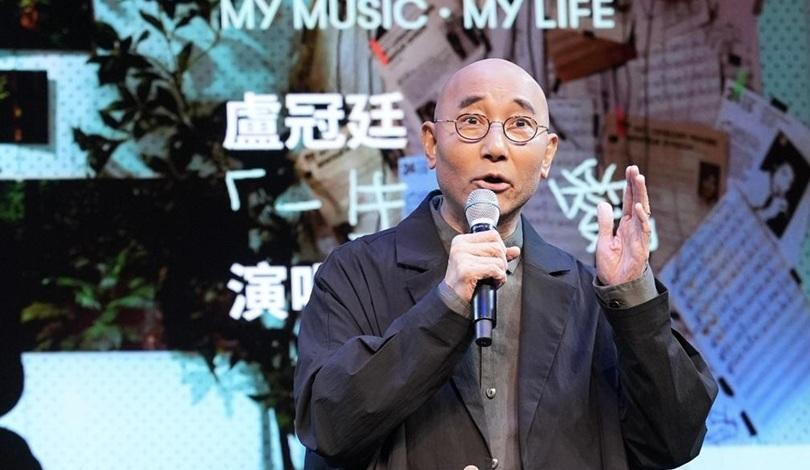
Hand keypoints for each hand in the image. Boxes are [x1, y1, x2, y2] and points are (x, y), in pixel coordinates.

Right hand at [444, 230, 520, 301]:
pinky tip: (492, 283)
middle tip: (495, 273)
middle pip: (497, 246)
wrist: (452, 300)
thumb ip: (497, 254)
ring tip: (492, 278)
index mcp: (462, 241)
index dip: (500, 248)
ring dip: (500, 272)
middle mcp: (460, 247)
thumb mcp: (482, 263)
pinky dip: (498, 278)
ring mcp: (461, 258)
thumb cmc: (465, 282)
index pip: (493, 235)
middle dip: (502, 262)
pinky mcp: (465, 270)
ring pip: (498, 259)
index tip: (495, 260)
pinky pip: (494, 269)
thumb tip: (515, 250)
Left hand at [596, 165, 651, 285]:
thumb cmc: (612, 265)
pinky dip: (642, 218)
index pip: (630, 201)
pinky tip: (639, 206)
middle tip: (634, 169)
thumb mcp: (603, 241)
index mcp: (626, 224)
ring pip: (644, 211)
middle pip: (638, 201)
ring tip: (639, 179)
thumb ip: (604, 223)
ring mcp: (640, 236)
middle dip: (637, 185)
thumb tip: (603, 203)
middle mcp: (635, 228)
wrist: (616, 285)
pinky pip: (644, 230)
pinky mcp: (642, 247)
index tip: (630, 170)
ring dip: (641, 196)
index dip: (630, 186)